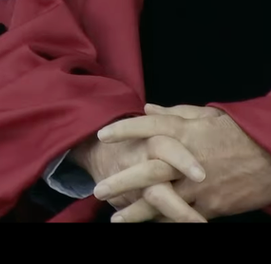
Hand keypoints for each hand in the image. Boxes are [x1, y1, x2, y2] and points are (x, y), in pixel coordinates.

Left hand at [96, 104, 270, 222]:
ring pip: (163, 201)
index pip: (147, 128)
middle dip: (121, 182)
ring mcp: (199, 186)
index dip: (123, 129)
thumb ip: (173, 113)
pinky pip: (182, 216)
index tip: (102, 135)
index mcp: (185, 132)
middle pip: (149, 171)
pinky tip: (148, 225)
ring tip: (116, 219)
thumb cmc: (237, 133)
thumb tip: (146, 109)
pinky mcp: (212, 206)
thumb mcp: (206, 116)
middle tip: (98, 190)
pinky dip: (164, 222)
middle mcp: (187, 160)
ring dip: (138, 212)